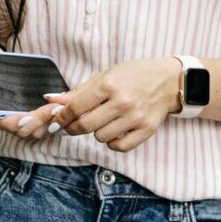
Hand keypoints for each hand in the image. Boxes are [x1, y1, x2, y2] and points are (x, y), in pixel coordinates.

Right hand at [0, 31, 67, 140]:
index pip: (3, 124)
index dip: (16, 123)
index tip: (27, 116)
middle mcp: (8, 120)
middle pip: (25, 131)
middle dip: (40, 122)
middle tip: (55, 108)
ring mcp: (23, 122)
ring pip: (38, 131)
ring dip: (50, 122)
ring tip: (62, 108)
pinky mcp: (36, 119)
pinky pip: (47, 126)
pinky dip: (56, 120)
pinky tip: (65, 107)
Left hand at [47, 58, 182, 152]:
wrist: (169, 81)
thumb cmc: (134, 75)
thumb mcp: (106, 75)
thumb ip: (79, 91)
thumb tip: (51, 100)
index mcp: (109, 85)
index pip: (76, 107)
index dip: (62, 116)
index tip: (57, 120)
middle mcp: (122, 102)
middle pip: (85, 126)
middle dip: (73, 128)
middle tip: (73, 125)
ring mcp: (135, 118)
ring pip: (100, 138)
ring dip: (97, 132)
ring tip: (104, 120)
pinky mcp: (146, 130)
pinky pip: (118, 146)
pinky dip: (113, 142)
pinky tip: (116, 130)